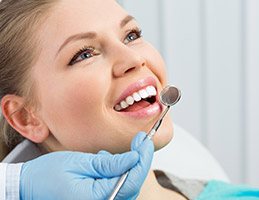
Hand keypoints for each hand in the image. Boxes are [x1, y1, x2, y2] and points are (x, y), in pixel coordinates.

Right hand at [20, 132, 153, 199]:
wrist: (29, 187)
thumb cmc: (47, 176)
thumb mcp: (79, 163)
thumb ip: (108, 164)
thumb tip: (133, 158)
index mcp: (97, 198)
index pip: (131, 180)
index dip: (142, 159)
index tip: (144, 141)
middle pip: (132, 184)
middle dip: (140, 161)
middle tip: (141, 141)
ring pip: (126, 185)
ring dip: (129, 166)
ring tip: (119, 150)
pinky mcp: (97, 199)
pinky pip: (116, 187)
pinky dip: (118, 172)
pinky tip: (107, 160)